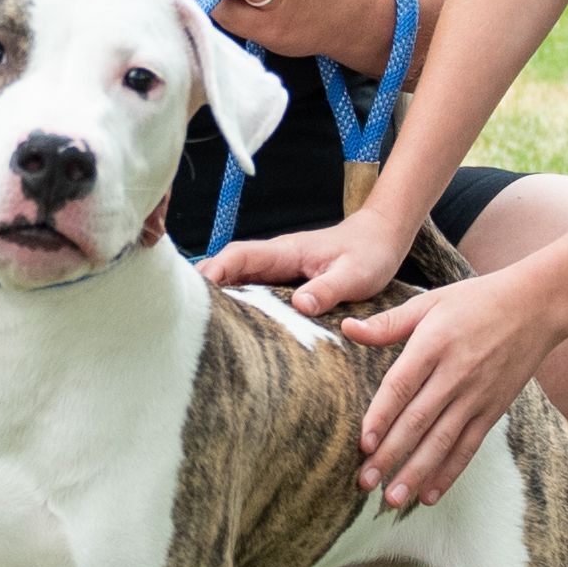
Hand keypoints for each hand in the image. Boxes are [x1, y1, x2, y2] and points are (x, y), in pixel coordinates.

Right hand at [205, 204, 414, 323]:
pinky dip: (239, 303)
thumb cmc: (369, 253)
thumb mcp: (354, 274)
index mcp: (285, 251)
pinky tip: (232, 324)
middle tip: (185, 317)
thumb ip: (328, 289)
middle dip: (205, 288)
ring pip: (238, 280)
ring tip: (201, 327)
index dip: (214, 271)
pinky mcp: (284, 281)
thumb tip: (300, 305)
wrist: (381, 239)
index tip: (194, 291)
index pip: (238, 256)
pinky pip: (254, 290)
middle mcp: (275, 258)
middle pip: (229, 268)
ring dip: (219, 298)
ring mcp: (278, 269)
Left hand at [342, 260, 563, 508]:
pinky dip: (449, 472)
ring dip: (416, 473)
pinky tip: (430, 495)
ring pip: (442, 441)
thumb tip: (347, 328)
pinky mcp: (493, 409)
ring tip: (393, 499)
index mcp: (433, 345)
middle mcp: (455, 374)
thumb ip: (388, 323)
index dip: (381, 417)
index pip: (401, 386)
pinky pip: (468, 446)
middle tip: (365, 483)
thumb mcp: (430, 302)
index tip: (363, 445)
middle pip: (417, 421)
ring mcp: (476, 395)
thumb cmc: (475, 301)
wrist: (535, 307)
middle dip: (390, 456)